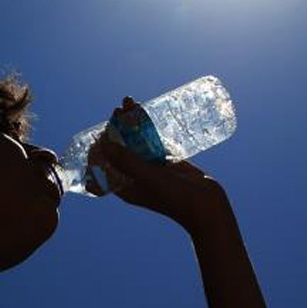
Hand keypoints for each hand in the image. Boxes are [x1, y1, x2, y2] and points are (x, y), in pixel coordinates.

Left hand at [90, 97, 234, 234]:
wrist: (207, 205)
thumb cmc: (174, 198)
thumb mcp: (147, 177)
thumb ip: (126, 161)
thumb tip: (103, 143)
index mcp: (125, 187)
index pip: (103, 166)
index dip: (99, 148)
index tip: (101, 131)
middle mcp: (135, 177)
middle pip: (119, 149)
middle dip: (116, 129)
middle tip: (117, 111)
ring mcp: (151, 168)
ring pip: (136, 141)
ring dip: (131, 123)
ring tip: (129, 102)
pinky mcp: (166, 160)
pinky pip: (152, 140)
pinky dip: (147, 127)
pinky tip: (144, 112)